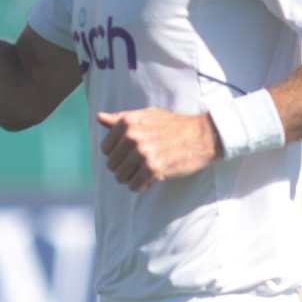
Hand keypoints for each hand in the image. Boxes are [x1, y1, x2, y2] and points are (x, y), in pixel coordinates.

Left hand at [97, 108, 220, 191]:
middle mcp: (132, 136)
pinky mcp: (153, 168)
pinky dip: (142, 185)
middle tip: (141, 165)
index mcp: (128, 122)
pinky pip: (135, 186)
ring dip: (132, 178)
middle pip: (112, 165)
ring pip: (121, 177)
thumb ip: (121, 118)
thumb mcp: (147, 115)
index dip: (118, 154)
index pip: (105, 148)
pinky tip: (153, 178)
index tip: (131, 154)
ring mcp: (142, 152)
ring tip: (146, 171)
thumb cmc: (174, 125)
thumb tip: (99, 118)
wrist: (202, 135)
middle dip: (125, 168)